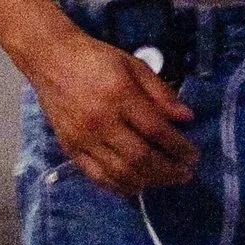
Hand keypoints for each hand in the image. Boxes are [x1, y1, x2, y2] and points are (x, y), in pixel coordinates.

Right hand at [34, 25, 198, 195]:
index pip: (156, 130)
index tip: (193, 155)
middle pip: (141, 157)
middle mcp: (101, 121)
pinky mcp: (70, 148)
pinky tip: (137, 184)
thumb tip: (187, 118)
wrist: (51, 59)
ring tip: (166, 180)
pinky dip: (119, 186)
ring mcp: (83, 138)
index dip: (179, 147)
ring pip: (120, 172)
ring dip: (148, 181)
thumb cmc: (96, 59)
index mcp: (119, 95)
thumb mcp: (134, 65)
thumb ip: (160, 93)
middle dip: (168, 170)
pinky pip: (97, 176)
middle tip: (185, 173)